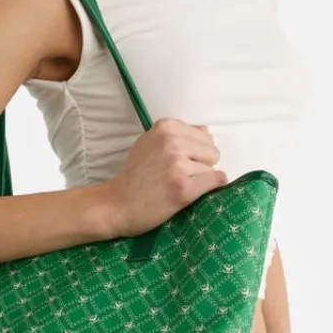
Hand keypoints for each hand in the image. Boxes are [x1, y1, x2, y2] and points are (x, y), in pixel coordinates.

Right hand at [104, 118, 227, 237]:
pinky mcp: (184, 187)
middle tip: (177, 176)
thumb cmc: (135, 176)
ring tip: (176, 185)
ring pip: (212, 169)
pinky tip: (191, 194)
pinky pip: (215, 182)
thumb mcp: (149, 143)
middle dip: (201, 164)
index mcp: (165, 127)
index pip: (204, 135)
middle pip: (212, 151)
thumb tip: (206, 132)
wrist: (117, 205)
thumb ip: (176, 136)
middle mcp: (172, 141)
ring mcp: (177, 164)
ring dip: (200, 180)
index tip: (176, 163)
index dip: (195, 152)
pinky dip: (210, 189)